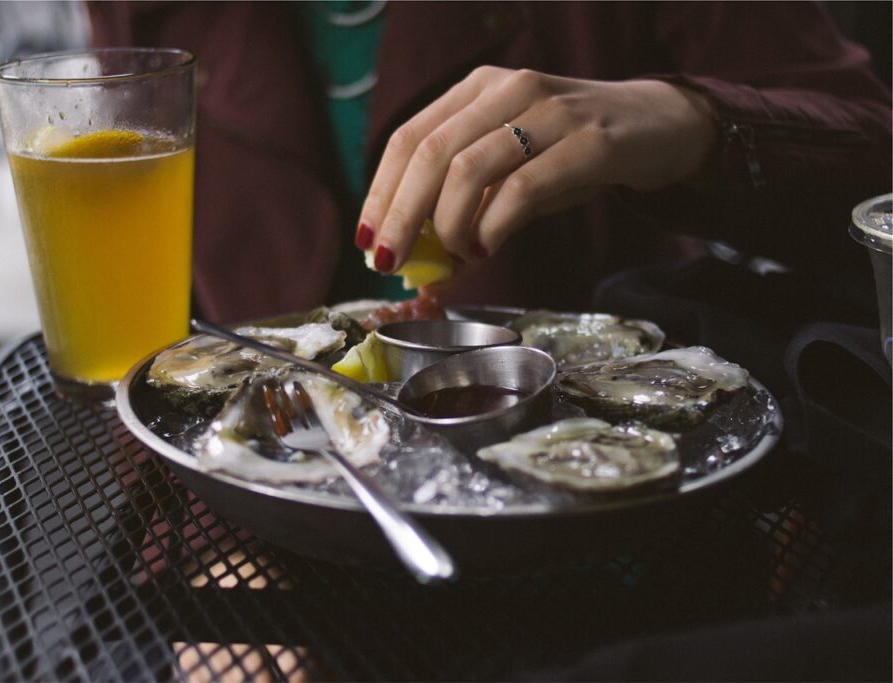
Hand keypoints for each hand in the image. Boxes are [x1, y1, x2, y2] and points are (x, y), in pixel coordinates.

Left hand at [356, 67, 715, 271]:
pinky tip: (488, 246)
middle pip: (430, 154)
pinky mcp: (590, 142)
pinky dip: (493, 228)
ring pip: (469, 169)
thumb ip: (468, 210)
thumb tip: (423, 268)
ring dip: (448, 226)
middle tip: (391, 263)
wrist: (659, 126)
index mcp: (477, 89)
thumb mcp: (512, 173)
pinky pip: (522, 189)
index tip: (367, 241)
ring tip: (456, 256)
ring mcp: (550, 111)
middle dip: (401, 217)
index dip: (380, 193)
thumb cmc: (572, 154)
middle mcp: (508, 88)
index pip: (408, 138)